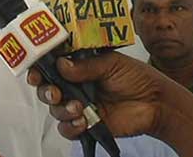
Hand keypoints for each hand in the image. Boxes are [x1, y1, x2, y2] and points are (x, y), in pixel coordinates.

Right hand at [26, 52, 165, 139]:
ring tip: (78, 108)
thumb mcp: (111, 63)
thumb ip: (85, 66)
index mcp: (77, 66)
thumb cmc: (136, 77)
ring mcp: (78, 105)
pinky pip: (66, 129)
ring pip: (54, 109)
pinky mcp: (85, 124)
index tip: (36, 73)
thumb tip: (61, 65)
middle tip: (55, 93)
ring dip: (61, 109)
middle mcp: (73, 85)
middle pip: (46, 88)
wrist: (156, 103)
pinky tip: (83, 122)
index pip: (50, 65)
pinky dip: (70, 127)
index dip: (38, 68)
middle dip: (45, 91)